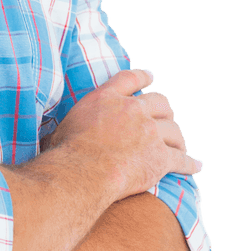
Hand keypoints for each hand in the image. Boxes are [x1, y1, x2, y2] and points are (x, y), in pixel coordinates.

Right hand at [45, 68, 202, 199]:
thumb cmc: (65, 154)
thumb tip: (53, 131)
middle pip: (160, 102)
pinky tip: (196, 166)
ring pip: (174, 130)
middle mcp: (132, 110)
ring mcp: (150, 133)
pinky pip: (182, 159)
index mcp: (107, 98)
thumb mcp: (64, 126)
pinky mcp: (161, 158)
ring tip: (179, 145)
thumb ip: (73, 123)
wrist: (82, 173)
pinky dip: (190, 163)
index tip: (151, 77)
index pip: (130, 79)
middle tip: (166, 116)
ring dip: (178, 138)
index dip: (143, 77)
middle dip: (165, 110)